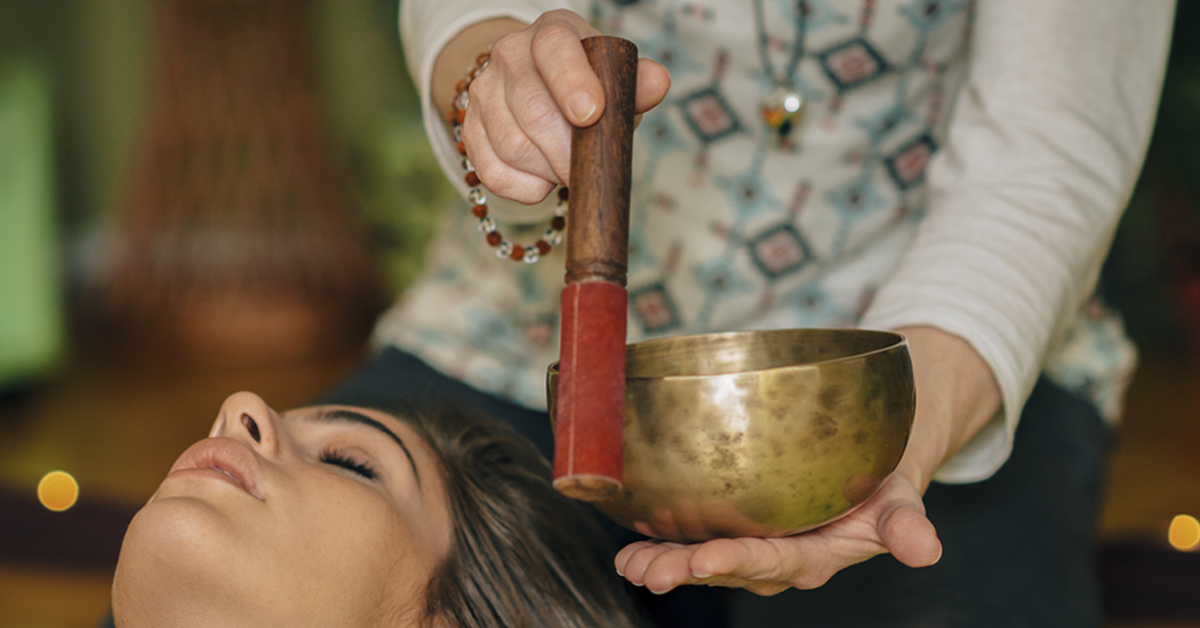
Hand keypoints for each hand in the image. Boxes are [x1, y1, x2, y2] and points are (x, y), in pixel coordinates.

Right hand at [461, 10, 669, 203]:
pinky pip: (492, 173)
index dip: (572, 82)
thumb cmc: (590, 87)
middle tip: (584, 171)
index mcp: (552, 33)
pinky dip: (525, 189)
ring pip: (512, 146)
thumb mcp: (616, 80)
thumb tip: (657, 81)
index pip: (555, 49)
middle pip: (532, 110)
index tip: (591, 115)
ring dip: (547, 171)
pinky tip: (543, 181)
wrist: (543, 92)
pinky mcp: (470, 130)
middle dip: (565, 151)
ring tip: (567, 170)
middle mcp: (510, 54)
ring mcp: (484, 92)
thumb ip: (636, 83)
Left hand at [613, 470, 941, 595]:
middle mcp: (776, 559)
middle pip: (727, 566)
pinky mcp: (730, 530)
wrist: (865, 475)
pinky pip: (692, 540)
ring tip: (630, 564)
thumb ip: (906, 525)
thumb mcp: (900, 500)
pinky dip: (660, 543)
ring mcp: (749, 546)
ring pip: (701, 559)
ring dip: (664, 562)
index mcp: (815, 556)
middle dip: (686, 569)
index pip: (773, 562)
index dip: (738, 562)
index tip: (704, 560)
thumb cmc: (880, 487)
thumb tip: (926, 550)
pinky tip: (630, 545)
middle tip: (650, 571)